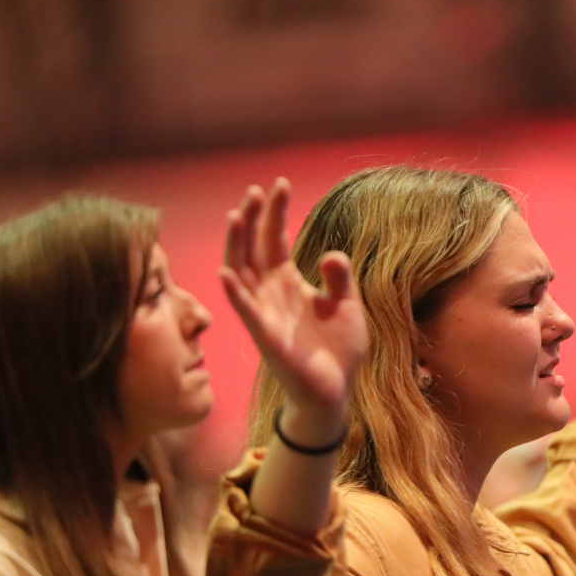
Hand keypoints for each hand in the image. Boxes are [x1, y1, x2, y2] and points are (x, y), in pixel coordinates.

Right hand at [220, 178, 367, 420]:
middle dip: (253, 219)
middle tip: (256, 191)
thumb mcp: (347, 305)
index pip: (274, 239)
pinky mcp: (266, 336)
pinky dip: (235, 293)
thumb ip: (340, 277)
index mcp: (288, 282)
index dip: (276, 212)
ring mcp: (264, 313)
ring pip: (241, 272)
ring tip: (237, 216)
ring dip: (236, 245)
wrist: (335, 390)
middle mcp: (270, 293)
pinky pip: (245, 312)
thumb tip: (331, 253)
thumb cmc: (338, 350)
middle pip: (253, 248)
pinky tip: (228, 273)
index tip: (280, 184)